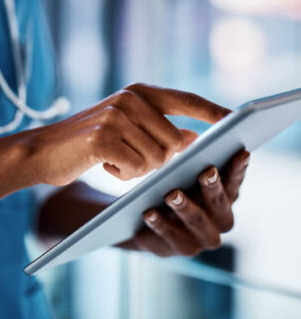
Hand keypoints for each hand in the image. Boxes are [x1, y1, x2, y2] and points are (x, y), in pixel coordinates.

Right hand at [25, 83, 229, 185]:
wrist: (41, 151)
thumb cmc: (86, 145)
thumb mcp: (124, 129)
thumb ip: (158, 128)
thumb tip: (193, 138)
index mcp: (138, 92)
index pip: (185, 100)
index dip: (212, 112)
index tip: (234, 122)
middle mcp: (129, 98)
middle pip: (175, 142)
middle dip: (158, 160)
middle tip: (128, 158)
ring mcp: (116, 116)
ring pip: (156, 159)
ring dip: (138, 169)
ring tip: (112, 159)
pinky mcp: (103, 138)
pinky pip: (135, 169)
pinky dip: (122, 175)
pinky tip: (102, 164)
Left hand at [118, 150, 249, 256]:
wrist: (145, 223)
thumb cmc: (171, 189)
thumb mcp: (182, 175)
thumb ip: (190, 160)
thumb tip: (192, 138)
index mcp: (226, 200)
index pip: (235, 184)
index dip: (238, 170)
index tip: (240, 152)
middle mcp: (219, 222)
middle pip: (219, 205)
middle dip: (213, 188)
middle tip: (206, 171)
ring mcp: (200, 239)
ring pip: (195, 221)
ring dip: (184, 206)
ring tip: (171, 194)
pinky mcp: (177, 249)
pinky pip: (168, 236)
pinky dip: (159, 223)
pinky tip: (148, 212)